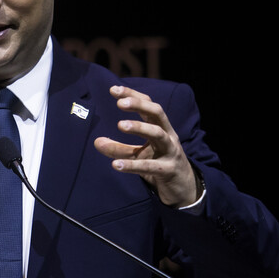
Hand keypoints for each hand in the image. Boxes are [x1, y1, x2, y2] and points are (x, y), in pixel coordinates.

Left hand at [94, 86, 199, 207]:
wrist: (183, 189)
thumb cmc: (159, 165)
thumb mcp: (138, 155)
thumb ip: (118, 148)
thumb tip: (96, 142)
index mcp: (161, 127)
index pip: (148, 104)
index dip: (133, 95)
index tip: (113, 89)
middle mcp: (168, 135)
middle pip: (157, 112)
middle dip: (139, 105)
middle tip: (120, 103)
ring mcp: (171, 152)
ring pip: (158, 134)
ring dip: (139, 127)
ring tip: (120, 125)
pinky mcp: (168, 170)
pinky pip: (150, 166)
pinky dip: (132, 165)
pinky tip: (116, 165)